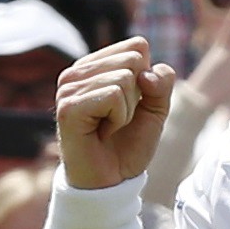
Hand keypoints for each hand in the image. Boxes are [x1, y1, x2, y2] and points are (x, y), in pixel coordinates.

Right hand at [55, 38, 173, 190]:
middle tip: (117, 119)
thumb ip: (161, 83)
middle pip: (133, 59)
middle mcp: (76, 72)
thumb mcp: (155, 110)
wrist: (111, 182)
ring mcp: (68, 88)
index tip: (130, 105)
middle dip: (137, 95)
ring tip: (108, 127)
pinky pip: (113, 95)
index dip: (146, 79)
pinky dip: (118, 118)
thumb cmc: (128, 145)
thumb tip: (147, 72)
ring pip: (124, 77)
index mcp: (94, 66)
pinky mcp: (68, 106)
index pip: (137, 46)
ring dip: (127, 110)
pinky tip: (102, 132)